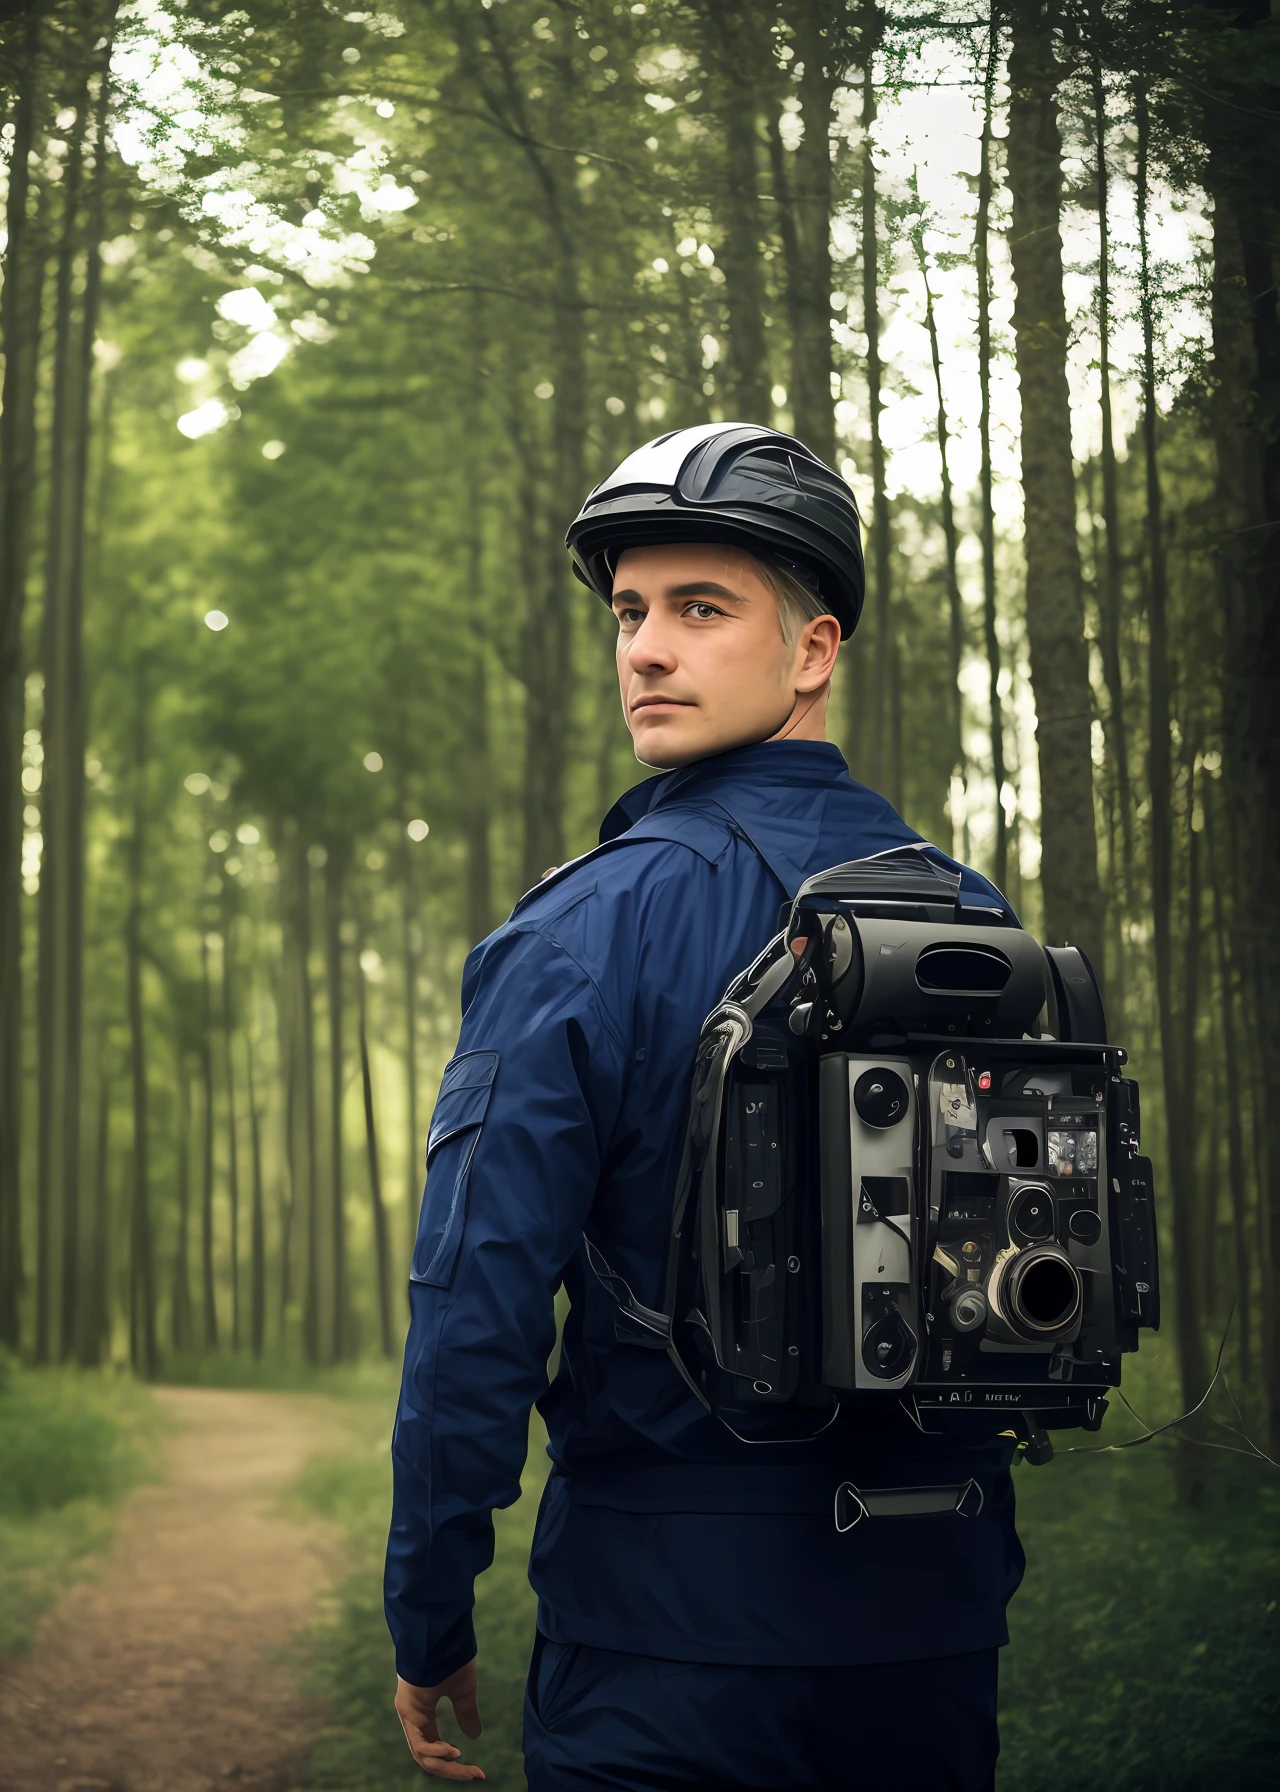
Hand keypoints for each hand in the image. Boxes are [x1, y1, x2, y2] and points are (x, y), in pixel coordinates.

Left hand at [395, 1660, 484, 1780]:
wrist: (441, 1635)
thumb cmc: (451, 1657)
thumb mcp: (463, 1690)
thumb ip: (466, 1713)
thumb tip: (475, 1737)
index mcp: (423, 1711)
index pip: (435, 1746)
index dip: (454, 1762)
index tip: (477, 1771)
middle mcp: (413, 1716)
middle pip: (429, 1757)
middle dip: (453, 1770)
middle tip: (477, 1775)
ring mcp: (408, 1714)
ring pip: (423, 1756)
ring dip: (447, 1767)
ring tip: (469, 1769)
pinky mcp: (407, 1710)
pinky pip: (419, 1744)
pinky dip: (438, 1752)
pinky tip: (454, 1752)